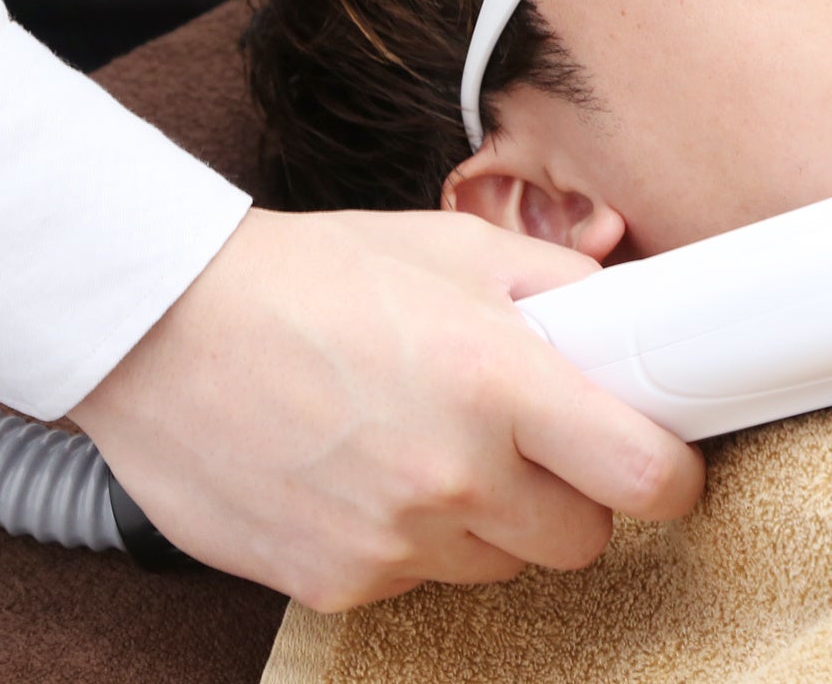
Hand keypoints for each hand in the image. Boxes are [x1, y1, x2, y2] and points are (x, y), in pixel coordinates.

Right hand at [70, 208, 704, 610]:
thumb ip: (559, 287)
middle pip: (584, 539)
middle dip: (574, 494)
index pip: (645, 476)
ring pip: (502, 566)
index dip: (671, 473)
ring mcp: (393, 541)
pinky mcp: (337, 583)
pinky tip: (370, 472)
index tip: (665, 462)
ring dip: (491, 519)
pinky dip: (413, 540)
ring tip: (431, 441)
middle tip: (530, 439)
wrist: (160, 328)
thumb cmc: (309, 277)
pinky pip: (420, 581)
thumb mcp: (452, 248)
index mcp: (498, 383)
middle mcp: (453, 476)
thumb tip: (632, 315)